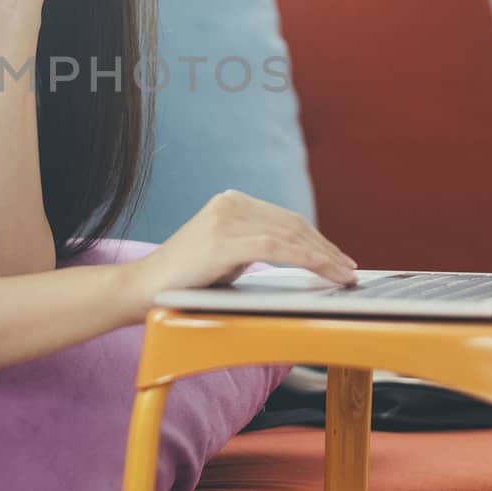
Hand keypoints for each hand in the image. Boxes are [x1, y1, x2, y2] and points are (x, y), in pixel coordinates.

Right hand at [121, 189, 357, 314]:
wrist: (143, 288)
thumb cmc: (184, 281)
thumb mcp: (226, 256)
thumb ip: (254, 248)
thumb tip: (297, 257)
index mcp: (231, 202)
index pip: (286, 218)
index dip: (317, 239)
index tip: (338, 258)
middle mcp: (230, 203)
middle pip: (293, 225)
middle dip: (326, 249)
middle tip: (349, 270)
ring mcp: (226, 219)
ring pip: (290, 235)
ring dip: (324, 257)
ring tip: (343, 276)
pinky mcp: (224, 240)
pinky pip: (277, 247)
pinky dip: (307, 259)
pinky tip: (324, 271)